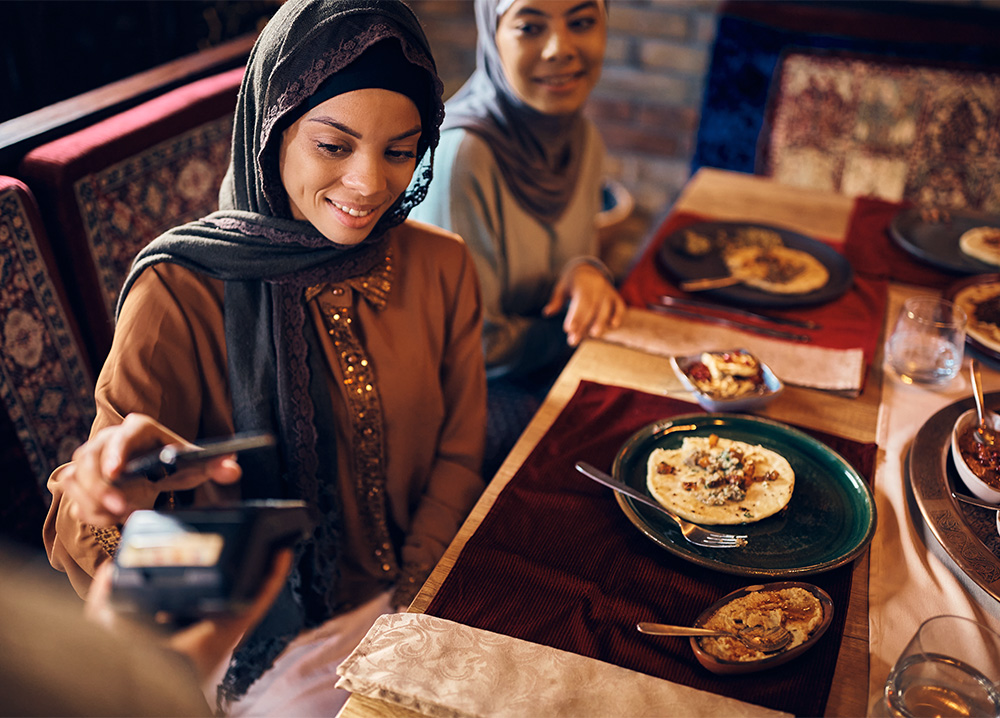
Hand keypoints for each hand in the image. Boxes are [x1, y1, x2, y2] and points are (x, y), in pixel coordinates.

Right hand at [65, 413, 241, 525]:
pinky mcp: (79, 477)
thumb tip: (233, 468)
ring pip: (77, 479)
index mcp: (139, 429)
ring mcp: (90, 457)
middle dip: (102, 488)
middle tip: (121, 508)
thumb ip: (215, 465)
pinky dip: (91, 511)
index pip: (124, 435)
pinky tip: (112, 515)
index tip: (116, 471)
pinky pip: (74, 496)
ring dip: (95, 502)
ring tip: (121, 512)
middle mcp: (109, 439)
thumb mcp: (193, 464)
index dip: (117, 451)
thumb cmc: (171, 461)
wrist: (151, 470)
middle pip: (90, 460)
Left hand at [86, 548, 293, 680]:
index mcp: (180, 615)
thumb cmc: (129, 658)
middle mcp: (206, 617)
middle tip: (245, 530)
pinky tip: (280, 555)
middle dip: (240, 559)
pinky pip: (262, 597)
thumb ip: (104, 595)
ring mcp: (225, 620)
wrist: (147, 676)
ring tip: (269, 537)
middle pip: (230, 583)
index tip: (210, 536)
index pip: (199, 585)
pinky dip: (275, 576)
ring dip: (263, 563)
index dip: (206, 561)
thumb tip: (110, 567)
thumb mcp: (107, 621)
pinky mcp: (238, 623)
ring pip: (250, 587)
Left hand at [542, 262, 625, 345]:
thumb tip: (547, 313)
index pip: (580, 302)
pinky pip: (620, 305)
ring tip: (594, 335)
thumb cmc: (572, 283)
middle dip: (583, 325)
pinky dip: (618, 315)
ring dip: (601, 321)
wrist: (588, 268)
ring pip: (606, 307)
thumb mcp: (561, 288)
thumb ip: (556, 301)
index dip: (575, 316)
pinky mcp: (615, 296)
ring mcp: (608, 291)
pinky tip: (613, 325)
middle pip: (591, 307)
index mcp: (582, 284)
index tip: (568, 330)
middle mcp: (597, 287)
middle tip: (574, 340)